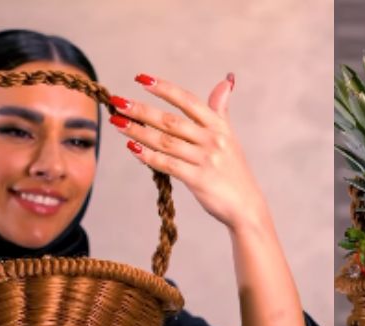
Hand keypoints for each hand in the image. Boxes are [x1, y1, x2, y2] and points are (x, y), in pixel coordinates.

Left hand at [108, 73, 264, 230]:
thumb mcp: (230, 137)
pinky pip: (167, 164)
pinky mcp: (198, 179)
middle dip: (142, 110)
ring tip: (118, 123)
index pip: (188, 101)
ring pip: (165, 141)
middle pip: (171, 120)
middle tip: (118, 102)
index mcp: (219, 126)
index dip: (164, 88)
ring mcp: (206, 160)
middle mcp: (213, 140)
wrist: (246, 207)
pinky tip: (132, 147)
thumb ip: (221, 110)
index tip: (141, 79)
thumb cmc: (234, 172)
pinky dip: (148, 155)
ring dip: (138, 131)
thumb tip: (226, 81)